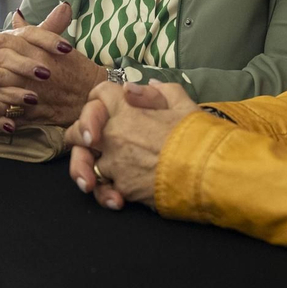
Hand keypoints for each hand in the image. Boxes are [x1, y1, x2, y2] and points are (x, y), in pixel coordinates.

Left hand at [0, 3, 105, 127]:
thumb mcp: (57, 44)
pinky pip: (12, 114)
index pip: (8, 41)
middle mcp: (37, 69)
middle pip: (1, 66)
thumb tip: (16, 17)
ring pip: (3, 91)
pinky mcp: (38, 113)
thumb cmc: (75, 68)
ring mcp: (37, 92)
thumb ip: (34, 31)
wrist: (94, 93)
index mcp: (40, 50)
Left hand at [66, 81, 197, 208]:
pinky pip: (103, 189)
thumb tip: (133, 88)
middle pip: (78, 132)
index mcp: (125, 109)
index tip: (107, 109)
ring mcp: (114, 162)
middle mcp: (113, 134)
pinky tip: (117, 198)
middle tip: (92, 142)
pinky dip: (107, 194)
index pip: (98, 95)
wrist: (208, 170)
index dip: (100, 100)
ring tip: (95, 178)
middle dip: (82, 136)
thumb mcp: (182, 103)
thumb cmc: (198, 135)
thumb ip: (156, 92)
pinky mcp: (121, 187)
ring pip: (86, 165)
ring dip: (88, 170)